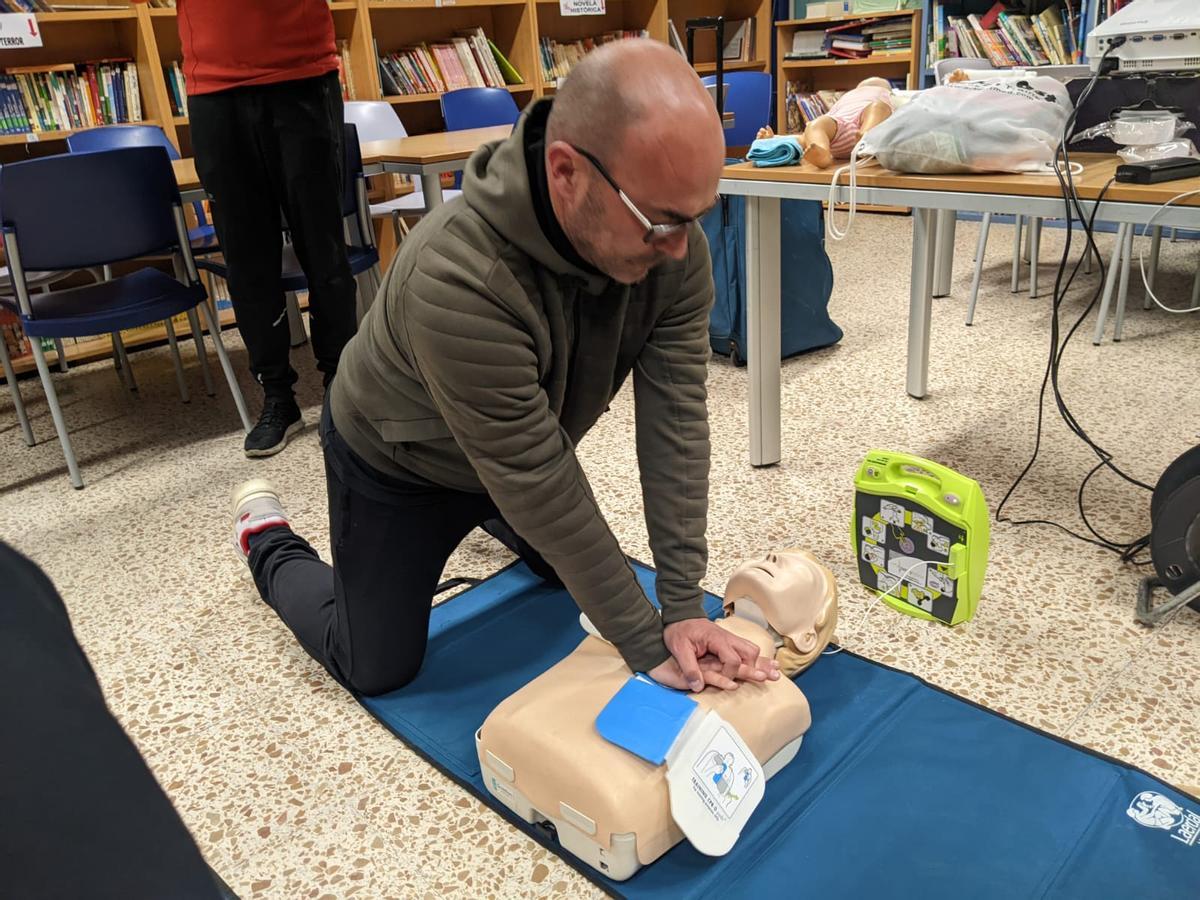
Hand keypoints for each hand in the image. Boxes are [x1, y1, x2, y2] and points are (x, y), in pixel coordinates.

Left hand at [648, 619, 779, 692]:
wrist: (680, 614)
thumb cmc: (679, 630)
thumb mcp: (679, 649)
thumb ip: (689, 668)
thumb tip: (697, 687)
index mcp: (716, 639)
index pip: (732, 660)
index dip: (730, 673)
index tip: (723, 681)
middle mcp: (727, 638)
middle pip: (750, 652)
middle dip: (753, 667)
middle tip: (761, 679)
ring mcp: (730, 639)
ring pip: (752, 649)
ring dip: (757, 663)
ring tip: (768, 675)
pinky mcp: (730, 642)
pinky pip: (747, 649)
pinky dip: (756, 659)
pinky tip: (767, 666)